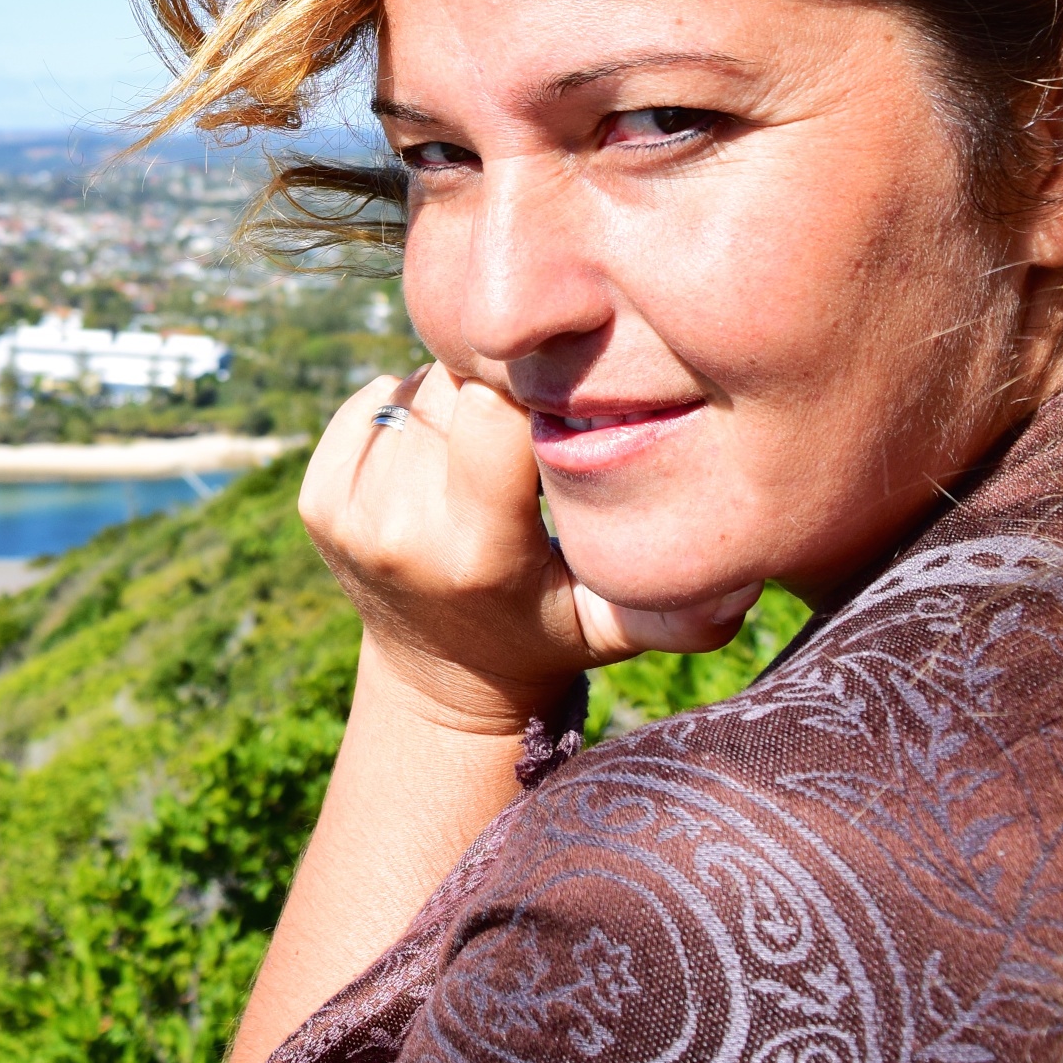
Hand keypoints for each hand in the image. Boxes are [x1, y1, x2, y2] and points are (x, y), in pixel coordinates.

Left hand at [299, 364, 761, 731]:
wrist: (439, 678)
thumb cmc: (547, 638)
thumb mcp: (615, 626)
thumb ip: (678, 602)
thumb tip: (747, 573)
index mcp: (474, 548)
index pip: (500, 407)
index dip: (543, 384)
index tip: (576, 396)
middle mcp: (397, 525)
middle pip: (458, 387)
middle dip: (505, 388)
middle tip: (538, 423)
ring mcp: (347, 508)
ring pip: (417, 387)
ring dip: (459, 398)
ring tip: (492, 448)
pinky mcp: (315, 493)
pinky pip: (374, 399)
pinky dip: (412, 409)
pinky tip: (444, 457)